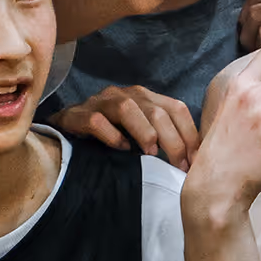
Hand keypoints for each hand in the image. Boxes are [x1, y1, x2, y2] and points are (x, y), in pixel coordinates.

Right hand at [52, 85, 197, 165]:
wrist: (64, 131)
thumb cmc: (108, 136)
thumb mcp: (139, 133)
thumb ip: (162, 137)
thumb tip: (192, 159)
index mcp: (144, 97)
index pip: (176, 108)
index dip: (189, 134)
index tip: (196, 160)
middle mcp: (124, 94)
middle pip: (157, 110)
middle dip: (173, 140)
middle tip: (178, 165)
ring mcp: (100, 102)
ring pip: (128, 109)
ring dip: (145, 133)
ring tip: (151, 155)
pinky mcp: (78, 115)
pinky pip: (97, 122)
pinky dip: (111, 136)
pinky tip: (120, 150)